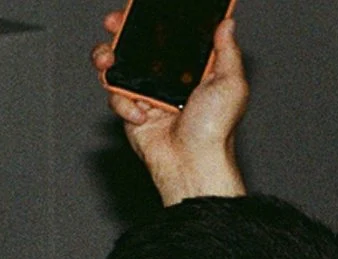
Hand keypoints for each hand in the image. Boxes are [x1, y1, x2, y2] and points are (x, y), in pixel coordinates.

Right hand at [93, 8, 247, 202]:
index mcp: (190, 70)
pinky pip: (115, 96)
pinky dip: (123, 103)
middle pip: (136, 46)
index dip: (151, 22)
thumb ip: (227, 51)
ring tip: (108, 62)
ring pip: (117, 66)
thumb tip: (227, 24)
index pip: (167, 37)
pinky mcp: (132, 112)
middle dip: (120, 32)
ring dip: (106, 58)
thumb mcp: (230, 84)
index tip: (139, 10)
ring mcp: (147, 95)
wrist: (192, 164)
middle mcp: (167, 81)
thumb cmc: (215, 131)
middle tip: (113, 25)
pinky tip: (140, 114)